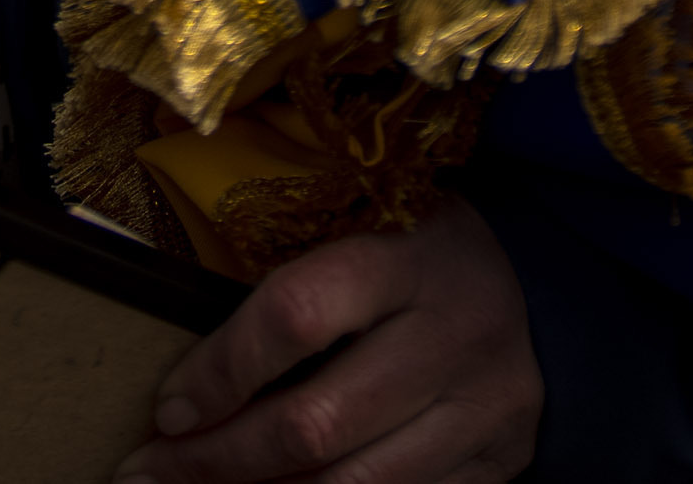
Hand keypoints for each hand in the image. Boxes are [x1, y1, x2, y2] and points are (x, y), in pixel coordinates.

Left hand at [114, 196, 539, 483]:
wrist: (544, 295)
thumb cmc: (419, 255)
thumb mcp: (370, 232)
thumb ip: (298, 282)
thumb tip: (187, 370)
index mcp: (410, 260)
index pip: (299, 312)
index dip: (222, 368)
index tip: (170, 406)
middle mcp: (454, 338)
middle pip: (316, 423)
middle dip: (218, 459)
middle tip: (148, 469)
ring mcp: (481, 413)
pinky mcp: (493, 468)